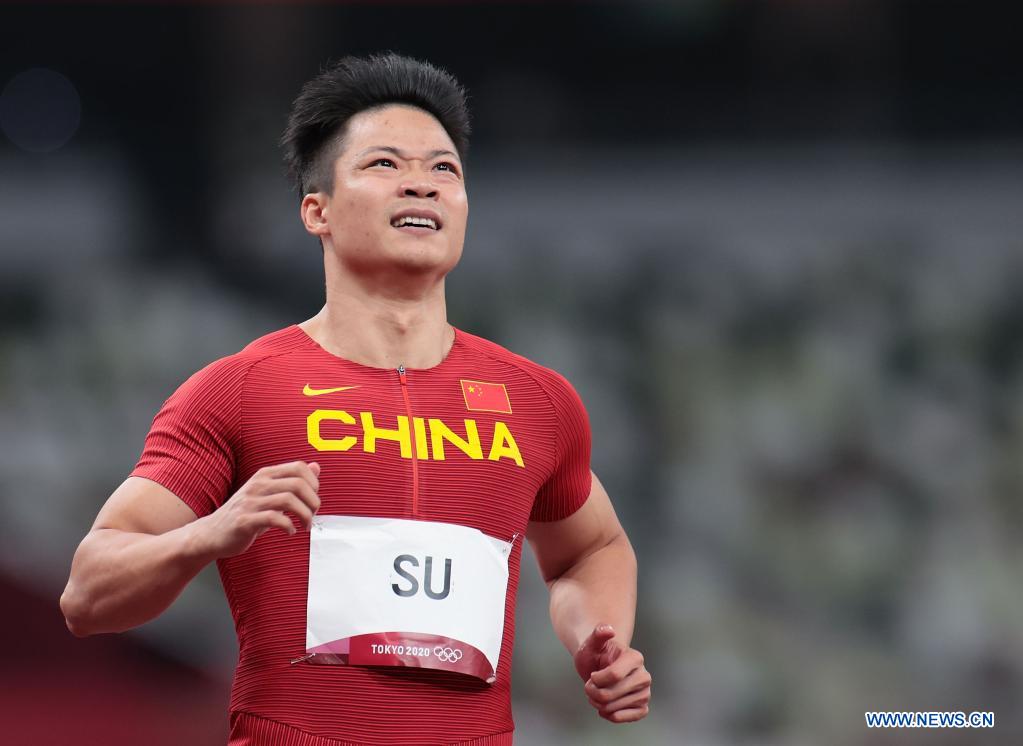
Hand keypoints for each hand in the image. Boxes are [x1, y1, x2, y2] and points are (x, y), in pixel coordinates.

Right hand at [191, 461, 320, 558]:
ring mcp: (250, 502)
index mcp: (265, 475)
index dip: (314, 483)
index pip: (299, 468)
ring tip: (305, 525)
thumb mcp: (269, 492)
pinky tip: (290, 531)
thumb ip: (291, 480)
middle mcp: (258, 484)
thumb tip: (316, 467)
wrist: (212, 532)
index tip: (313, 499)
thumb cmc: (245, 513)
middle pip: (297, 484)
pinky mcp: (244, 520)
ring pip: (288, 500)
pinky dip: (288, 526)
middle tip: (313, 515)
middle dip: (313, 502)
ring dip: (304, 515)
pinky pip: (273, 519)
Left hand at [574, 623, 651, 722]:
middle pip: (610, 694)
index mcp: (635, 658)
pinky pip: (625, 718)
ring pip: (614, 708)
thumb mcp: (591, 643)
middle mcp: (644, 675)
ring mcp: (645, 692)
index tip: (591, 676)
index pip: (614, 675)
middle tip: (590, 686)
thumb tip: (608, 630)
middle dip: (593, 693)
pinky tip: (605, 708)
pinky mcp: (642, 706)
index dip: (596, 680)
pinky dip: (611, 715)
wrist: (599, 666)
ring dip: (598, 704)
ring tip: (597, 694)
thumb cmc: (595, 653)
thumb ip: (597, 634)